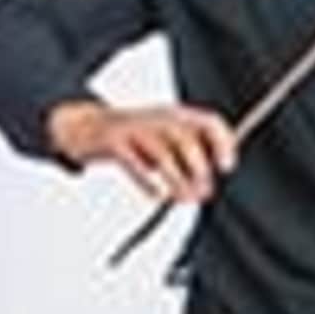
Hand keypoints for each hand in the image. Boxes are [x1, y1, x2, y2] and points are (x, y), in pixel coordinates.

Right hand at [52, 95, 237, 206]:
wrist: (87, 125)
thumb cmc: (134, 137)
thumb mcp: (164, 139)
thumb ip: (185, 158)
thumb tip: (204, 187)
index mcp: (177, 115)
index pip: (208, 121)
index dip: (222, 142)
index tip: (227, 166)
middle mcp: (159, 118)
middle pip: (186, 139)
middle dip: (198, 168)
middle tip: (204, 192)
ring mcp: (135, 128)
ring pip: (162, 154)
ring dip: (178, 180)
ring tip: (186, 199)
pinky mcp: (114, 142)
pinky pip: (133, 162)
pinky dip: (148, 181)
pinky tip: (158, 195)